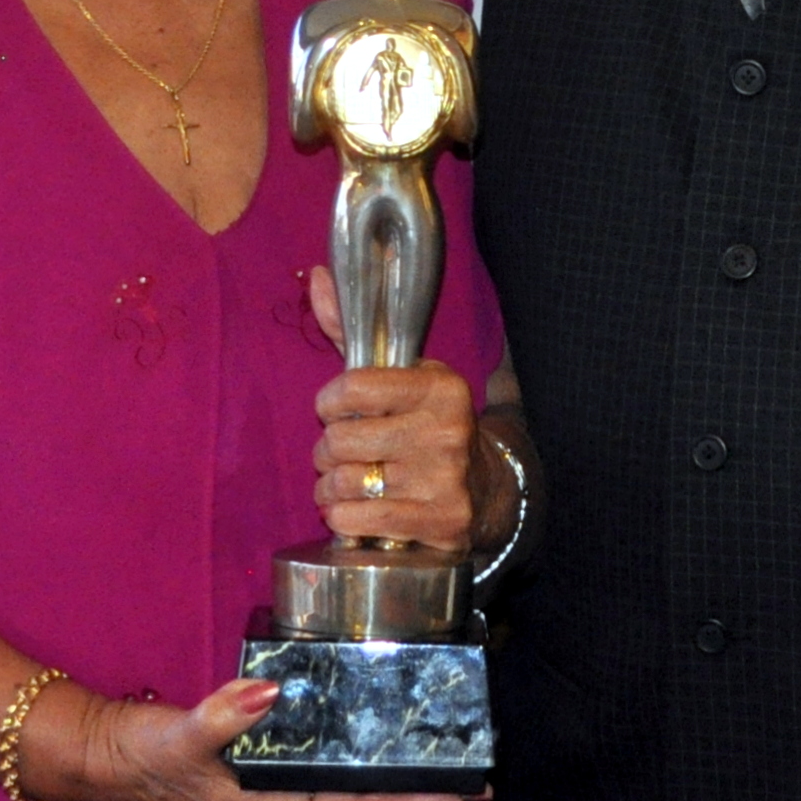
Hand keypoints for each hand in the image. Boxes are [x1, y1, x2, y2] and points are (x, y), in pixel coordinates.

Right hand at [31, 674, 467, 800]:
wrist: (109, 756)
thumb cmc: (147, 751)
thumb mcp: (184, 732)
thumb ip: (224, 714)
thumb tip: (274, 690)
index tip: (452, 795)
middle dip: (417, 800)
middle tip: (473, 783)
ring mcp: (274, 791)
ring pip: (351, 796)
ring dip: (396, 786)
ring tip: (444, 769)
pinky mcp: (267, 768)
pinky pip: (331, 775)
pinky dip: (364, 766)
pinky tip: (381, 745)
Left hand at [308, 268, 498, 554]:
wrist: (484, 486)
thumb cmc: (424, 423)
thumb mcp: (399, 375)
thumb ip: (352, 330)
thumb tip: (316, 276)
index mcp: (438, 385)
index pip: (349, 388)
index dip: (329, 402)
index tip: (337, 409)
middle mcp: (446, 429)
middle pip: (339, 440)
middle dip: (326, 450)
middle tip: (340, 453)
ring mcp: (445, 480)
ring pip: (344, 483)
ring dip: (331, 488)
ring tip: (345, 483)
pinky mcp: (441, 523)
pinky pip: (358, 520)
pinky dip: (342, 518)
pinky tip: (352, 511)